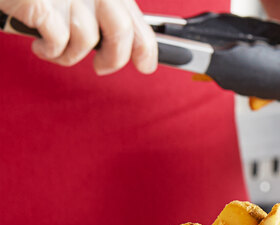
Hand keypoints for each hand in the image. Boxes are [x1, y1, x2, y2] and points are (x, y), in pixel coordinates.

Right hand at [1, 0, 156, 73]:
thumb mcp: (81, 0)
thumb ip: (108, 17)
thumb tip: (138, 54)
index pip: (135, 18)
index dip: (145, 48)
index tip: (145, 65)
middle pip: (120, 30)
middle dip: (113, 58)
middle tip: (101, 67)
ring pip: (86, 39)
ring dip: (70, 54)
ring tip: (54, 46)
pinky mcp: (43, 3)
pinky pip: (58, 42)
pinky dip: (49, 51)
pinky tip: (39, 43)